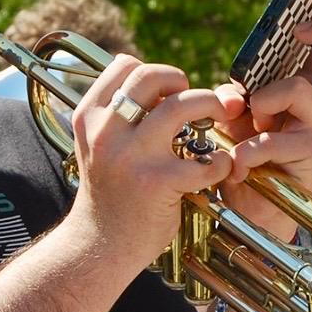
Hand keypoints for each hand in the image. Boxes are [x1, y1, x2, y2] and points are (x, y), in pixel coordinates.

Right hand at [66, 55, 234, 266]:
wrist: (100, 245)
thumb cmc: (111, 193)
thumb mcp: (101, 147)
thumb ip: (125, 116)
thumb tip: (172, 82)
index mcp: (90, 117)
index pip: (123, 65)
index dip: (155, 73)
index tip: (170, 91)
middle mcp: (106, 131)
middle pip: (151, 76)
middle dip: (184, 81)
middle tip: (200, 101)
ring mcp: (132, 156)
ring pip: (181, 105)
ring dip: (211, 105)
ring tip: (221, 119)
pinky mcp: (159, 182)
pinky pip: (205, 159)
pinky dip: (220, 162)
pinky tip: (217, 168)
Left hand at [213, 0, 311, 238]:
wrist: (252, 213)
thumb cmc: (246, 161)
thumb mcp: (238, 121)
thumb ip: (238, 98)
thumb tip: (235, 96)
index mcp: (308, 92)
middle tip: (300, 28)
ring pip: (304, 92)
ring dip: (268, 97)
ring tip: (249, 119)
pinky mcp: (309, 160)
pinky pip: (279, 141)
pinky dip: (250, 149)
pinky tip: (237, 161)